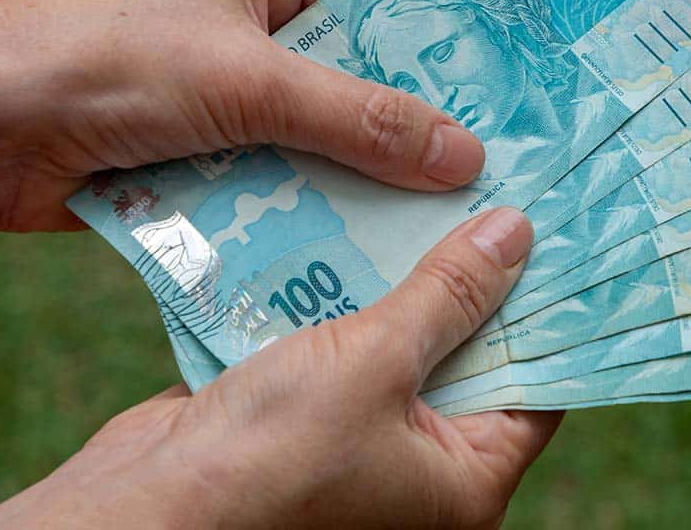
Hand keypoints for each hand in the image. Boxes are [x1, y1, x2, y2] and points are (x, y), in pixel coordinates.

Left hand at [0, 0, 484, 232]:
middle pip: (343, 77)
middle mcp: (238, 15)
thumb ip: (361, 119)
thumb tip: (465, 156)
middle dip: (391, 131)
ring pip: (309, 134)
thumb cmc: (106, 64)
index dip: (424, 54)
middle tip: (470, 179)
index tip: (489, 104)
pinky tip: (351, 248)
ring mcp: (213, 85)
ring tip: (427, 224)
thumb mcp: (252, 82)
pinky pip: (268, 174)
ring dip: (346, 179)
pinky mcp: (192, 146)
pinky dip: (297, 207)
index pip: (366, 2)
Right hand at [0, 207, 561, 528]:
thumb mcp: (377, 364)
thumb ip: (447, 296)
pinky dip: (344, 292)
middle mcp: (420, 463)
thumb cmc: (269, 460)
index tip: (552, 235)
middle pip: (468, 354)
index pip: (536, 386)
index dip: (544, 310)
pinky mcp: (304, 410)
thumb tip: (517, 234)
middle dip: (469, 279)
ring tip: (426, 192)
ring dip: (401, 276)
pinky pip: (342, 341)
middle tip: (487, 195)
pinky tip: (352, 225)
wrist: (137, 510)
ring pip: (400, 340)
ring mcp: (359, 436)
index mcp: (464, 479)